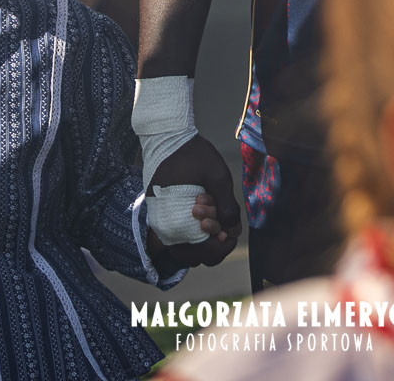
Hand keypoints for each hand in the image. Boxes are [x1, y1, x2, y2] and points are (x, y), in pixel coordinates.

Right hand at [146, 135, 240, 266]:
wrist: (167, 137)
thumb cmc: (192, 154)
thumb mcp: (218, 176)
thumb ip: (228, 205)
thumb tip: (233, 228)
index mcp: (175, 221)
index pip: (203, 253)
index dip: (222, 246)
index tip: (231, 231)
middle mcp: (163, 227)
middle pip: (195, 256)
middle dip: (214, 243)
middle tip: (225, 225)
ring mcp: (161, 222)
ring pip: (187, 248)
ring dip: (205, 238)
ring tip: (215, 213)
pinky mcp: (162, 214)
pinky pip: (180, 235)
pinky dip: (195, 231)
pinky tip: (207, 211)